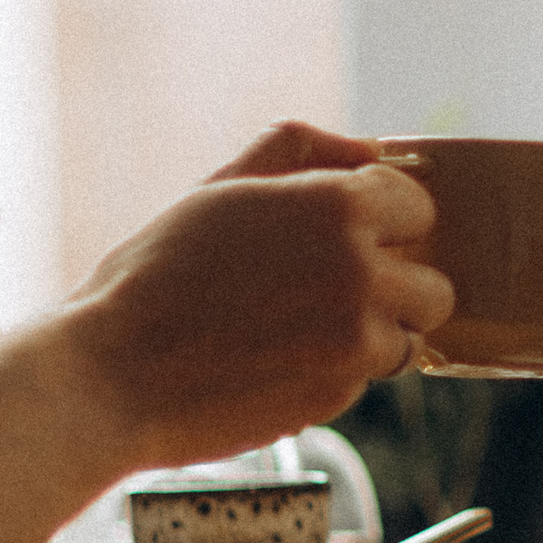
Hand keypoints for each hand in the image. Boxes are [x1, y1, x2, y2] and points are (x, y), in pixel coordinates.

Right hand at [64, 130, 453, 467]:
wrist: (110, 374)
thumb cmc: (156, 277)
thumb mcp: (220, 189)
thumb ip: (298, 150)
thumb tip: (369, 148)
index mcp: (336, 204)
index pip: (416, 205)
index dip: (385, 223)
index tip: (354, 239)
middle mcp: (359, 269)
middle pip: (433, 284)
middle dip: (393, 291)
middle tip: (329, 296)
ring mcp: (354, 338)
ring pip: (408, 339)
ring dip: (369, 339)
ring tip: (298, 334)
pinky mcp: (339, 394)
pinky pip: (365, 382)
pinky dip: (333, 377)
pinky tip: (275, 366)